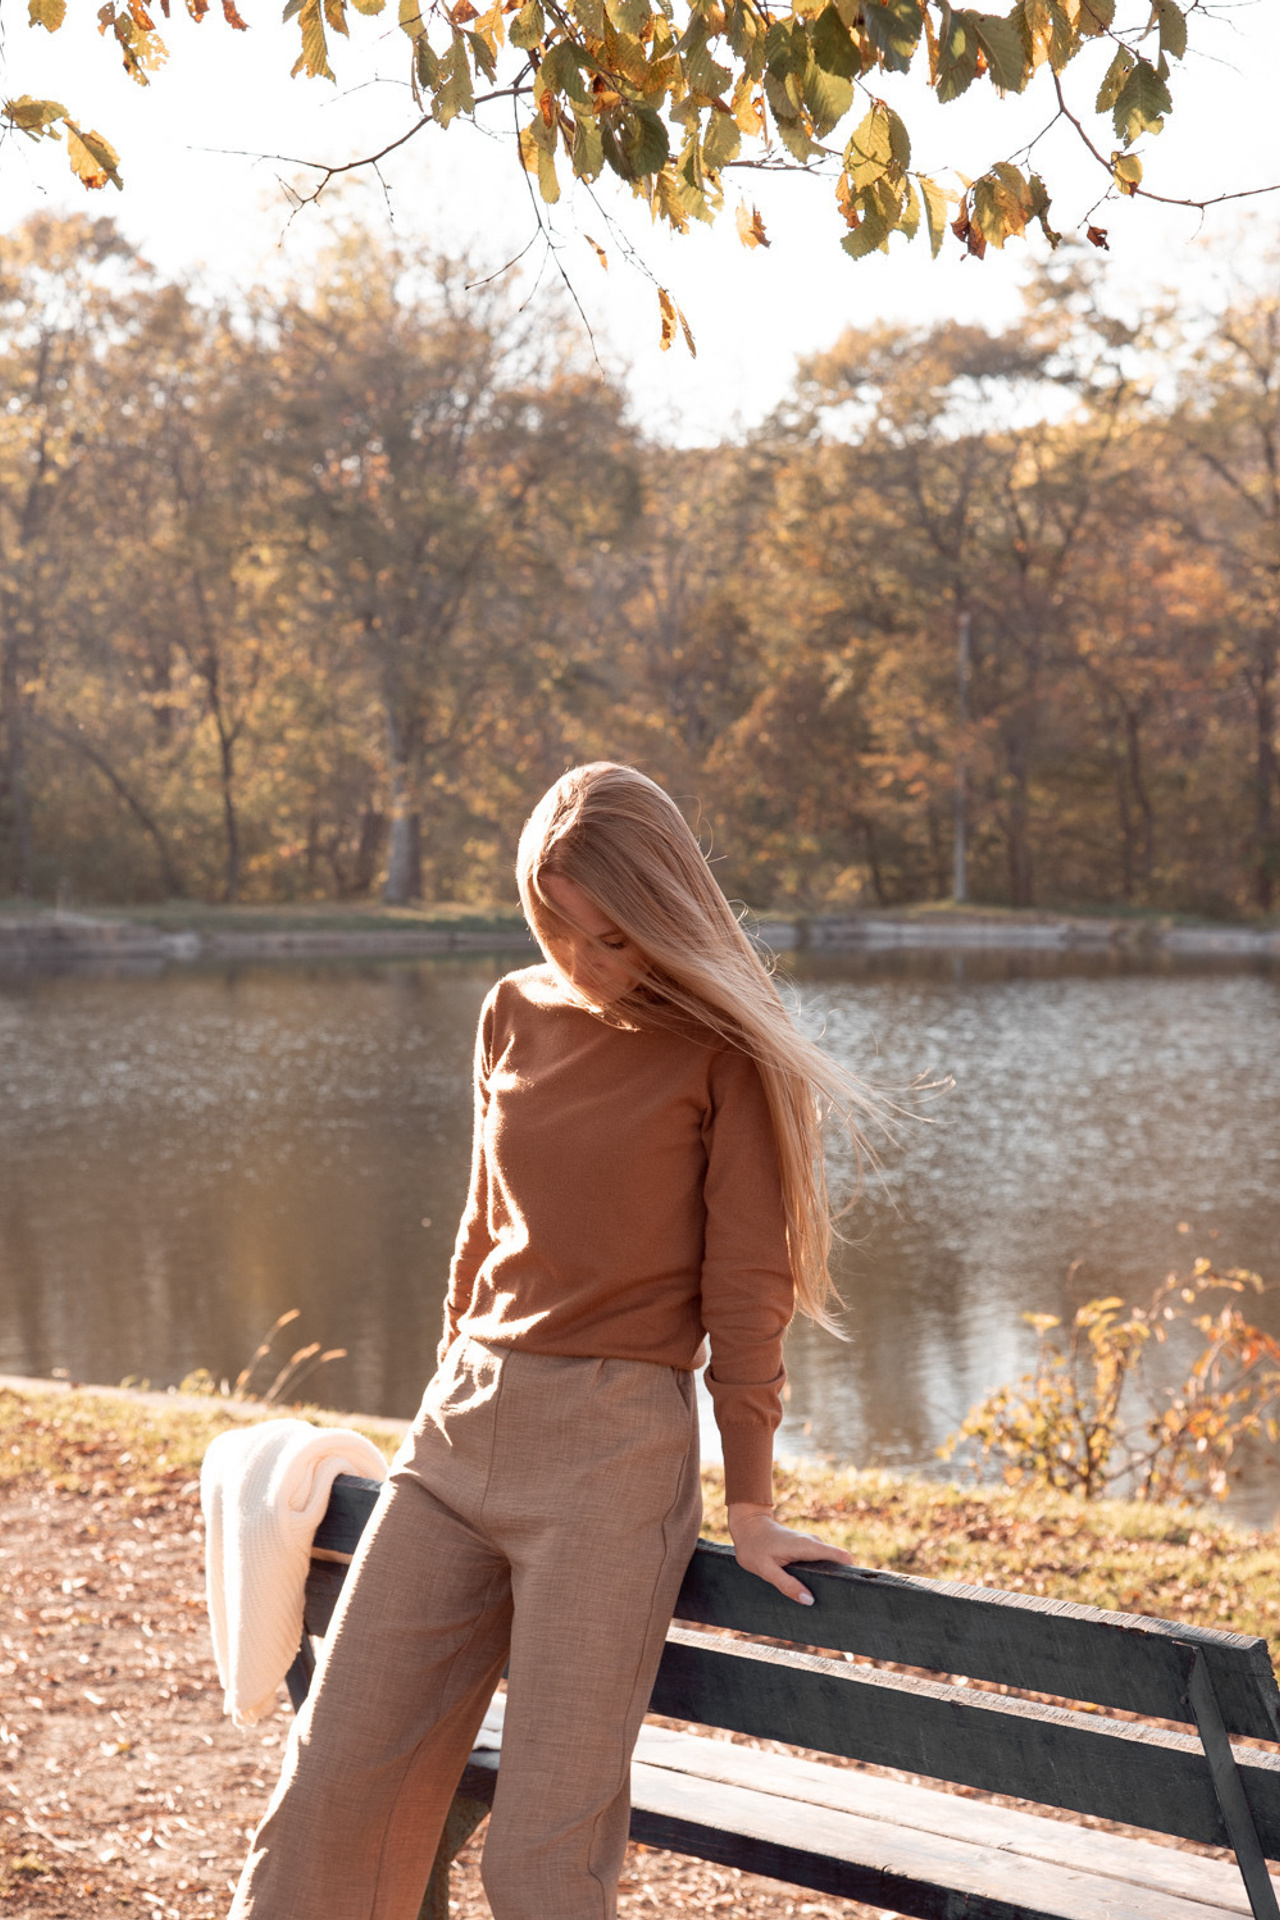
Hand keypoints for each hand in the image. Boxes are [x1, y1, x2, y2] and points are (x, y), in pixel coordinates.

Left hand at [727, 1502, 854, 1605]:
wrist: (748, 1525)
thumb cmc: (754, 1547)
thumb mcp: (766, 1570)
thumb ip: (787, 1585)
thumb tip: (809, 1600)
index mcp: (807, 1547)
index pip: (841, 1557)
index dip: (851, 1572)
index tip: (853, 1590)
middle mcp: (814, 1543)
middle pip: (838, 1561)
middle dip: (840, 1579)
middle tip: (838, 1602)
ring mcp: (811, 1544)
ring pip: (829, 1561)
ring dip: (829, 1577)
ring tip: (826, 1598)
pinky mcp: (806, 1547)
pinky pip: (820, 1560)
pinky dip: (821, 1573)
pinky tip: (813, 1587)